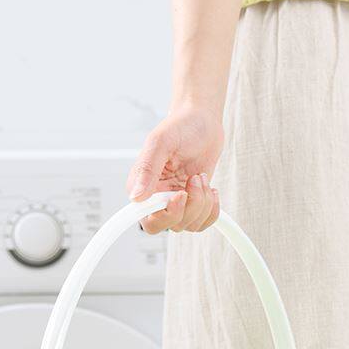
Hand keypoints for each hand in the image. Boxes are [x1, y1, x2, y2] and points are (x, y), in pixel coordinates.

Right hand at [127, 107, 222, 233]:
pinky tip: (211, 190)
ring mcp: (176, 203)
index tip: (179, 194)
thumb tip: (136, 197)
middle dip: (189, 207)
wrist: (202, 122)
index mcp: (142, 187)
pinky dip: (212, 210)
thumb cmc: (180, 126)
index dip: (165, 216)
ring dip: (202, 202)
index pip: (147, 221)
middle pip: (171, 226)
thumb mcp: (161, 142)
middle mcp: (157, 199)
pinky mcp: (193, 204)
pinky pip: (203, 223)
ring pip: (190, 224)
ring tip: (201, 176)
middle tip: (194, 179)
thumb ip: (147, 169)